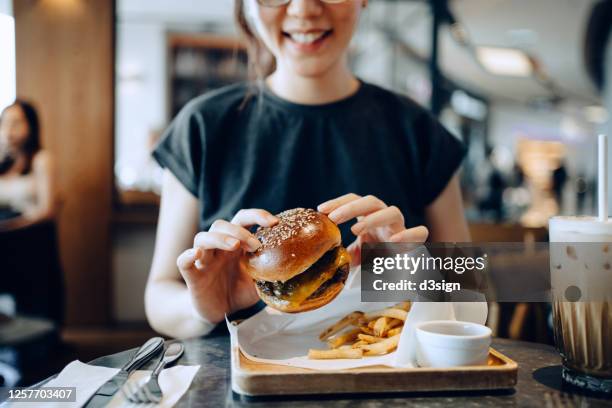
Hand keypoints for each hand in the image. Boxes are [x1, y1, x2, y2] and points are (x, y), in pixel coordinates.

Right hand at [176, 209, 277, 323]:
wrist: (220, 313)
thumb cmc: (239, 291)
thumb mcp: (260, 281)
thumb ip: (271, 271)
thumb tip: (295, 269)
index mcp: (236, 244)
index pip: (242, 220)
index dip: (256, 215)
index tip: (273, 222)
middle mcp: (218, 248)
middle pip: (221, 225)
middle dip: (240, 231)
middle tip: (256, 245)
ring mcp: (203, 260)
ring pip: (202, 238)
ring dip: (219, 238)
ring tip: (234, 246)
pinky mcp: (192, 275)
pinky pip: (183, 261)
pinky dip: (187, 255)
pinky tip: (195, 254)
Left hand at [318, 194, 427, 265]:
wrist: (400, 273)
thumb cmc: (375, 260)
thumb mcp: (356, 256)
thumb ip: (344, 256)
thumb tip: (326, 261)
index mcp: (370, 216)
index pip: (354, 200)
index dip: (338, 202)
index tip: (321, 210)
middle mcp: (385, 217)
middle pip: (371, 201)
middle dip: (351, 207)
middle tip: (334, 218)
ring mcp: (401, 227)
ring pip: (392, 212)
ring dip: (373, 218)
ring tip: (355, 230)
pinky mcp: (415, 241)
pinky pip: (420, 232)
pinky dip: (409, 234)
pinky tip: (394, 240)